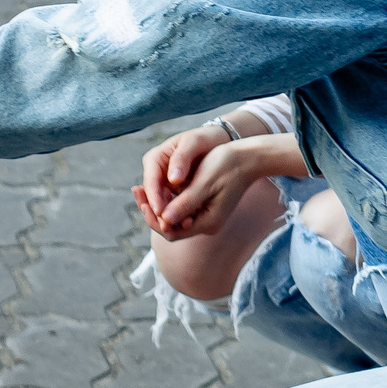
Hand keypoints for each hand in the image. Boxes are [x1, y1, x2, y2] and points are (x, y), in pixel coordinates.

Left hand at [136, 127, 283, 240]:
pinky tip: (157, 187)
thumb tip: (163, 219)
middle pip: (171, 226)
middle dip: (152, 211)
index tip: (141, 200)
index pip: (171, 230)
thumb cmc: (228, 166)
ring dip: (158, 205)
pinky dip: (168, 199)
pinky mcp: (206, 206)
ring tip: (141, 189)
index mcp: (207, 222)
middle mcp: (206, 224)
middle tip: (136, 192)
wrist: (249, 157)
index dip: (153, 218)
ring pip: (175, 217)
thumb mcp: (204, 183)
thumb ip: (185, 203)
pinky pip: (182, 208)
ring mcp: (206, 216)